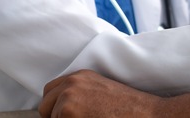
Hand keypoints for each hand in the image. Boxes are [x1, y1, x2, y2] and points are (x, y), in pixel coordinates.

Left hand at [40, 70, 161, 116]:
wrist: (145, 113)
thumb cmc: (128, 106)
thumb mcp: (101, 90)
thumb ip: (80, 93)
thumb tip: (61, 108)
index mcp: (80, 76)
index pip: (50, 91)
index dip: (54, 107)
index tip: (63, 115)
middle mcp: (71, 84)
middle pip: (44, 106)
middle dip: (54, 117)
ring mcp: (67, 98)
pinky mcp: (67, 113)